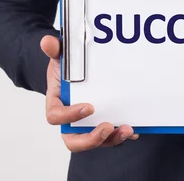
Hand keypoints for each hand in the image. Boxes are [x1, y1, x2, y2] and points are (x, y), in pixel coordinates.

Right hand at [40, 35, 137, 151]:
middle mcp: (70, 120)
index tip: (89, 107)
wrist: (74, 72)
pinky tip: (135, 129)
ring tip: (128, 130)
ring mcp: (87, 125)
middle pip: (74, 140)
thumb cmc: (66, 68)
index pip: (56, 116)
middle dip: (91, 139)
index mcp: (57, 104)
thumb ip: (54, 50)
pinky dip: (122, 136)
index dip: (70, 115)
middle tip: (107, 127)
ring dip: (112, 139)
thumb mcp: (60, 56)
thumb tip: (48, 42)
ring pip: (96, 141)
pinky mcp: (101, 124)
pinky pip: (111, 137)